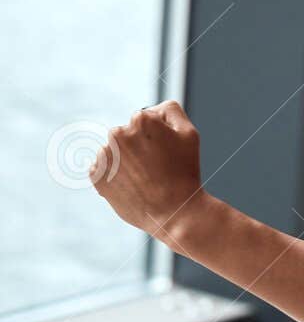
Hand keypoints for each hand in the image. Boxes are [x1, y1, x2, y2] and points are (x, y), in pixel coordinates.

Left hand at [90, 99, 206, 244]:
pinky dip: (114, 176)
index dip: (157, 138)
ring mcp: (104, 155)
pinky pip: (103, 168)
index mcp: (140, 119)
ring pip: (115, 153)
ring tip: (144, 181)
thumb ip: (170, 110)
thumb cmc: (185, 173)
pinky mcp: (95, 175)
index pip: (144, 121)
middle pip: (127, 136)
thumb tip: (151, 108)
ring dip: (126, 163)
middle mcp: (117, 133)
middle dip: (139, 149)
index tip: (165, 155)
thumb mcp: (189, 134)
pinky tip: (131, 186)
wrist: (174, 213)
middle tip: (156, 169)